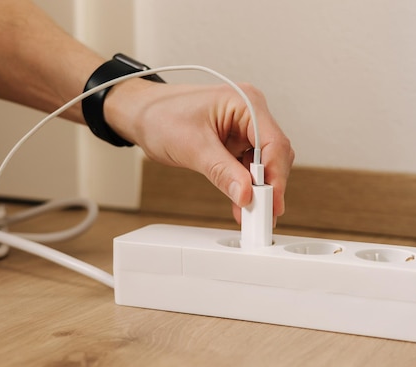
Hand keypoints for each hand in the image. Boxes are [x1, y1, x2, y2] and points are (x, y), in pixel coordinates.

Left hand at [104, 79, 294, 223]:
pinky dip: (246, 188)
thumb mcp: (192, 146)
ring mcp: (245, 129)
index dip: (275, 176)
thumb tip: (246, 194)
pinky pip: (250, 168)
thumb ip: (222, 172)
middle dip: (270, 186)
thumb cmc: (160, 115)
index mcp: (246, 102)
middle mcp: (251, 113)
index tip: (271, 202)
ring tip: (252, 215)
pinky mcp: (237, 143)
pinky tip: (242, 205)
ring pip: (266, 165)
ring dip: (259, 190)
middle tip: (263, 214)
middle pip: (275, 155)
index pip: (274, 143)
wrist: (140, 114)